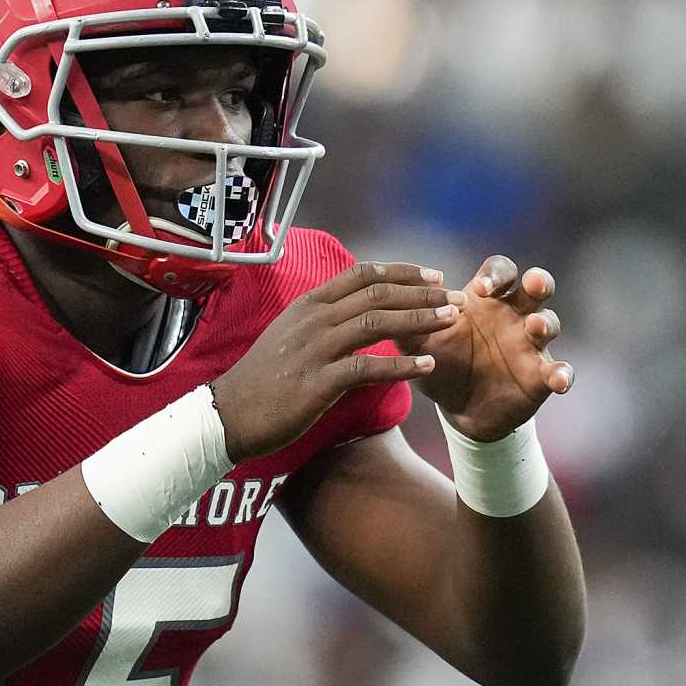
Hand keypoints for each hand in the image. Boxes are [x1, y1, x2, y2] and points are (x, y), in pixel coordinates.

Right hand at [211, 262, 454, 460]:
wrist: (229, 413)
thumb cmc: (263, 379)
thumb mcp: (291, 336)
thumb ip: (323, 321)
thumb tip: (356, 315)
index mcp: (308, 304)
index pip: (362, 274)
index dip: (401, 272)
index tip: (432, 275)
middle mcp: (314, 319)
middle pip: (377, 294)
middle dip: (422, 292)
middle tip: (455, 296)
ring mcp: (316, 349)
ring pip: (378, 323)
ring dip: (420, 319)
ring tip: (451, 321)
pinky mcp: (319, 382)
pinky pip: (370, 368)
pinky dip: (403, 366)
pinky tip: (428, 365)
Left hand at [400, 255, 572, 441]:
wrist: (458, 409)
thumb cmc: (441, 366)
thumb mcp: (419, 346)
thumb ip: (405, 325)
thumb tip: (381, 305)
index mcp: (486, 300)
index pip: (500, 271)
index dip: (496, 274)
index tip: (480, 288)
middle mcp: (515, 315)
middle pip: (536, 286)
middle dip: (538, 281)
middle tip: (531, 285)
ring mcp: (531, 345)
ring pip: (550, 323)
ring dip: (545, 323)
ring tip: (534, 328)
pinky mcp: (542, 376)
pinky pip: (561, 370)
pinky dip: (564, 374)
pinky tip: (560, 380)